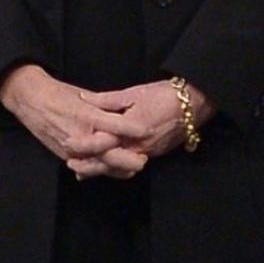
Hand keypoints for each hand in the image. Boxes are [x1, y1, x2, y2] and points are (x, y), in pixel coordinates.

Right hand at [0, 65, 135, 178]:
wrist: (30, 101)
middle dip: (128, 160)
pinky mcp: (65, 156)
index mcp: (87, 116)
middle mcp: (80, 135)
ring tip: (133, 167)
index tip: (147, 131)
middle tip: (143, 159)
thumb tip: (127, 109)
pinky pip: (87, 167)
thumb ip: (105, 106)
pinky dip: (101, 170)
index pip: (115, 126)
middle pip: (109, 153)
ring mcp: (72, 149)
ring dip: (118, 169)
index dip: (133, 130)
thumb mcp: (84, 95)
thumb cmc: (58, 94)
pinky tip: (115, 172)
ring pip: (100, 165)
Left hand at [76, 80, 198, 175]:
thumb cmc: (164, 94)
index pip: (104, 142)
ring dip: (103, 169)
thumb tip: (83, 98)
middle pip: (110, 162)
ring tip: (84, 170)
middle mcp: (140, 145)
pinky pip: (132, 164)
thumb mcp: (133, 93)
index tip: (68, 145)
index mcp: (132, 129)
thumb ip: (106, 100)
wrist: (195, 104)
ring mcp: (149, 152)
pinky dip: (117, 166)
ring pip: (121, 166)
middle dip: (90, 166)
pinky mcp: (156, 153)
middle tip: (72, 165)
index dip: (84, 145)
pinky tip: (107, 164)